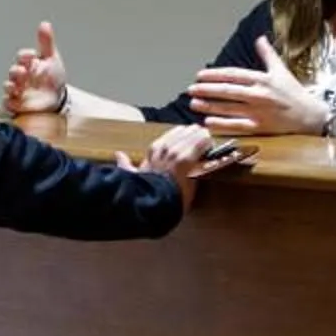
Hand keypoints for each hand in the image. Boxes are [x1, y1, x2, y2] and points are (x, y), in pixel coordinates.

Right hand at [3, 21, 68, 116]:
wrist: (57, 98)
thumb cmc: (52, 77)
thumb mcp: (51, 58)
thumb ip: (46, 42)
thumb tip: (44, 24)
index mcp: (28, 63)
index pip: (23, 56)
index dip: (26, 56)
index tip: (32, 56)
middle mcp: (20, 76)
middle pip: (13, 72)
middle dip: (17, 71)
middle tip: (23, 71)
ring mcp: (17, 90)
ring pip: (8, 87)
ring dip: (10, 86)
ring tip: (16, 87)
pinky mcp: (16, 104)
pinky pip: (8, 103)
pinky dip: (10, 102)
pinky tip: (16, 101)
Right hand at [115, 124, 256, 212]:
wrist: (153, 205)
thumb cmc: (144, 192)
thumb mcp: (131, 175)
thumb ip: (126, 164)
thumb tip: (118, 155)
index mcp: (154, 149)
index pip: (174, 132)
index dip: (186, 136)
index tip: (193, 141)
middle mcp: (165, 147)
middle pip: (187, 131)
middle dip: (198, 135)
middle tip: (206, 140)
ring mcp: (176, 152)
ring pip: (196, 134)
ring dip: (205, 138)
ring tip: (212, 143)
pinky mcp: (187, 159)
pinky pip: (203, 144)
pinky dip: (211, 145)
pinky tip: (217, 148)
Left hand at [186, 36, 328, 138]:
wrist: (311, 116)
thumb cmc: (294, 92)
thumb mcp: (282, 70)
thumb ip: (268, 54)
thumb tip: (259, 38)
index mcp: (263, 79)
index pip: (234, 74)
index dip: (215, 74)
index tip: (200, 75)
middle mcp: (259, 94)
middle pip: (227, 91)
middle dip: (206, 89)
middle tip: (191, 89)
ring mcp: (259, 111)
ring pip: (228, 108)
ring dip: (209, 106)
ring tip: (193, 103)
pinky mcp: (260, 127)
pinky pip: (236, 125)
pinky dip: (221, 124)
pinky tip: (207, 122)